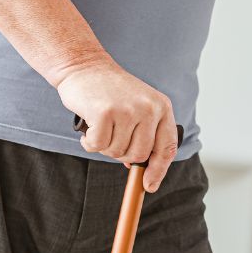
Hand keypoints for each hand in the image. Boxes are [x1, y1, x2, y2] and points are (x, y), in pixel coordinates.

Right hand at [57, 59, 180, 192]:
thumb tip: (142, 171)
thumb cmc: (109, 92)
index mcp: (161, 107)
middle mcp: (149, 109)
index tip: (149, 186)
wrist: (84, 66)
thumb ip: (144, 135)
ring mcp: (128, 110)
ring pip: (116, 152)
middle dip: (121, 154)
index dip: (159, 170)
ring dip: (103, 145)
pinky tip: (89, 125)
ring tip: (100, 124)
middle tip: (111, 137)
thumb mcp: (137, 107)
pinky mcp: (105, 113)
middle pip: (139, 155)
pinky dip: (89, 142)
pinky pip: (97, 146)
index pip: (167, 147)